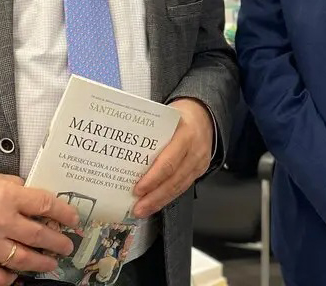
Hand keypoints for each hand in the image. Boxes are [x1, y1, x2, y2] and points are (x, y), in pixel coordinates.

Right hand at [0, 172, 78, 285]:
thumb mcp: (4, 181)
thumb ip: (25, 192)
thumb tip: (49, 207)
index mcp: (9, 196)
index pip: (45, 205)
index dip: (64, 214)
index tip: (74, 220)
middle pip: (39, 236)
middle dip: (58, 243)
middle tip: (67, 246)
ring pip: (23, 259)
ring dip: (42, 263)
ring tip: (51, 263)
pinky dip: (10, 279)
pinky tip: (19, 276)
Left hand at [132, 97, 212, 217]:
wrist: (204, 115)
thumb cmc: (179, 115)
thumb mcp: (165, 116)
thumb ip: (148, 131)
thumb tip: (121, 147)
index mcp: (185, 134)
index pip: (169, 161)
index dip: (153, 178)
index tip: (137, 189)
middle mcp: (194, 151)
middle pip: (174, 179)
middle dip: (154, 197)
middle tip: (137, 208)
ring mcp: (199, 163)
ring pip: (179, 187)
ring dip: (159, 201)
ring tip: (142, 210)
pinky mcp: (199, 171)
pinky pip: (183, 187)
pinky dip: (168, 197)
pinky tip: (155, 204)